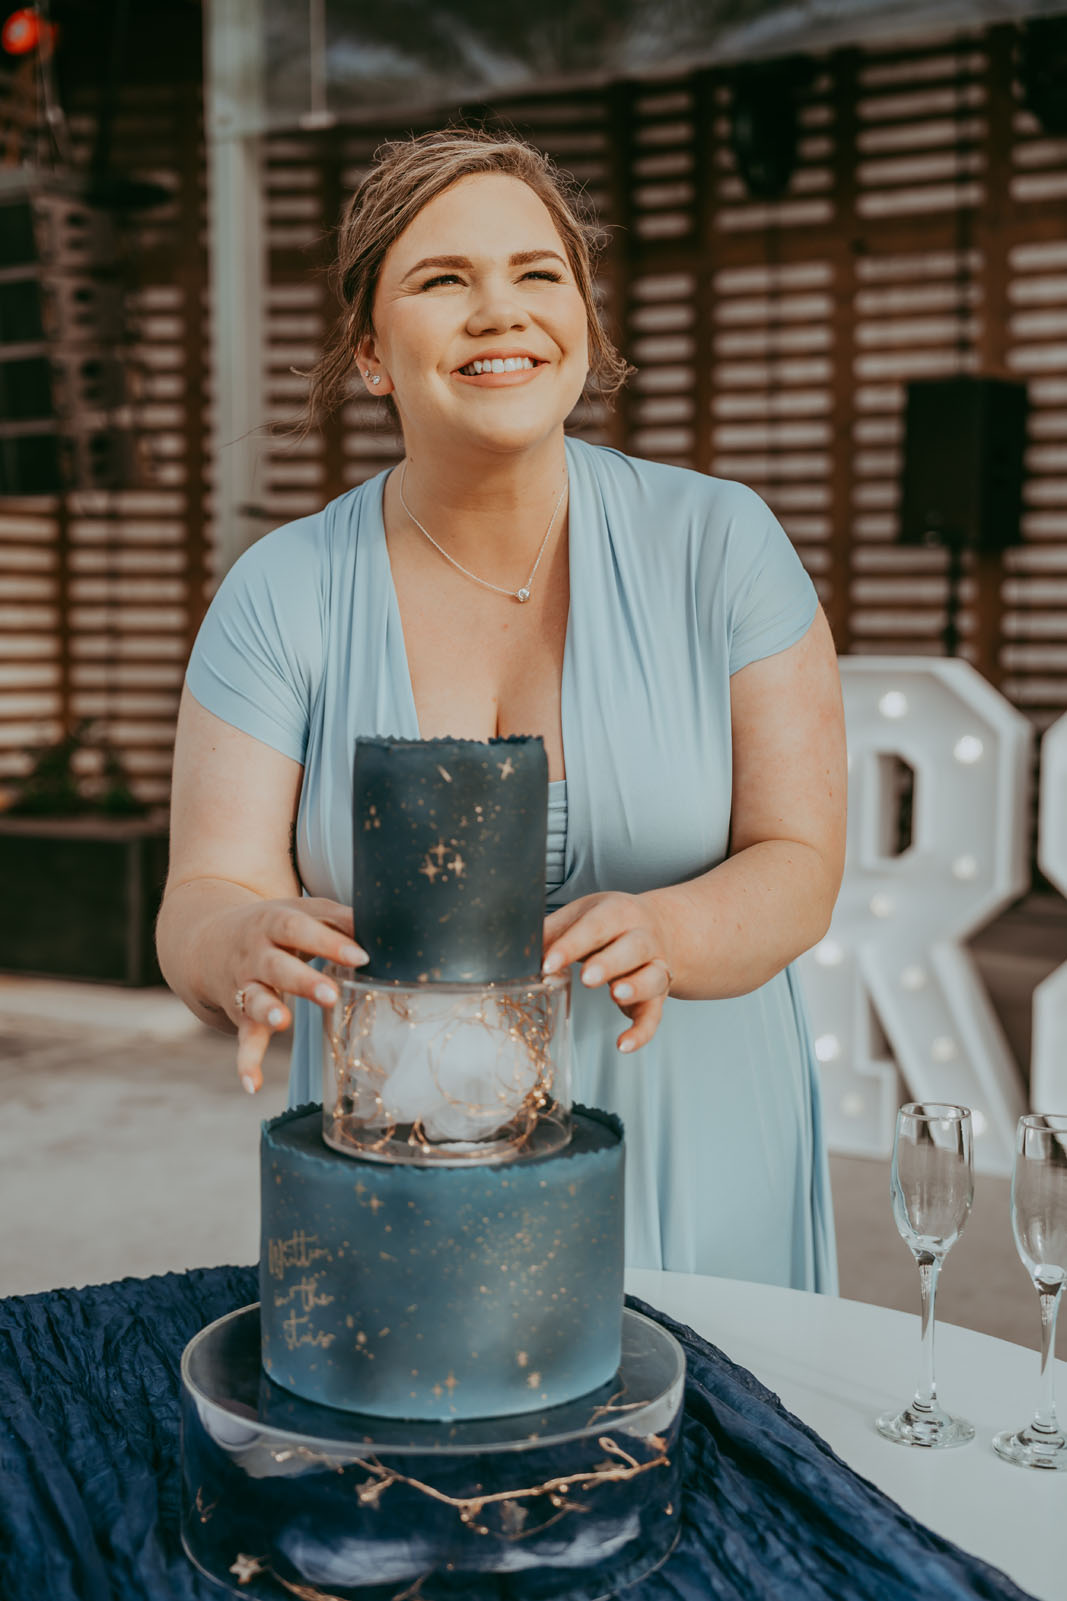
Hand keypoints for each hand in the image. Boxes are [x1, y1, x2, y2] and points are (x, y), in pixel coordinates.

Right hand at [211, 897, 367, 1094]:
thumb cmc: (274, 926)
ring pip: (255, 999)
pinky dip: (247, 1062)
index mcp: (273, 923)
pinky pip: (244, 1038)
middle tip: (331, 994)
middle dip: (302, 980)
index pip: (298, 928)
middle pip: (276, 966)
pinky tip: (254, 1086)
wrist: (209, 941)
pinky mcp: (240, 1014)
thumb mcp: (302, 912)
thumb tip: (384, 927)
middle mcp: (254, 954)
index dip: (328, 942)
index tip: (361, 957)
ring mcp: (244, 985)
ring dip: (269, 1011)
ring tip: (284, 1022)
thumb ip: (339, 918)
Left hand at [541, 892, 672, 1053]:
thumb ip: (553, 932)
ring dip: (636, 987)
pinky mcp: (658, 996)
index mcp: (618, 913)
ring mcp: (655, 966)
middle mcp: (643, 938)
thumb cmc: (611, 922)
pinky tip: (623, 1044)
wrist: (662, 925)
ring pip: (652, 977)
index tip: (548, 963)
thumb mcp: (582, 915)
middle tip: (587, 978)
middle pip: (632, 948)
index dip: (571, 945)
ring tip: (616, 995)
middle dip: (609, 963)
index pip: (595, 926)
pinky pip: (654, 1015)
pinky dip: (642, 1032)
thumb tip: (519, 950)